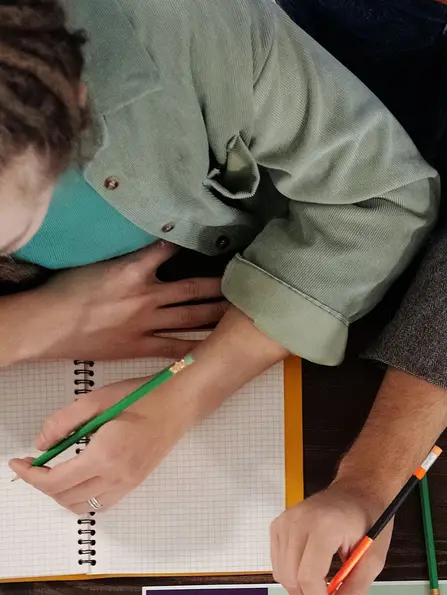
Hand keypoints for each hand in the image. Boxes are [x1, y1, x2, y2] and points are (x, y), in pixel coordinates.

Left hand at [9, 373, 197, 511]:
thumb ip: (63, 422)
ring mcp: (127, 484)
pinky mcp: (134, 484)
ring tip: (53, 473)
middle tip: (33, 466)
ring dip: (62, 495)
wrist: (178, 405)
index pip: (56, 481)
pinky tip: (76, 478)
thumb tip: (42, 443)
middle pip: (66, 498)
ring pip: (83, 507)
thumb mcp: (94, 400)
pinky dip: (82, 498)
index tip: (18, 463)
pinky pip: (101, 504)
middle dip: (42, 485)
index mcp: (104, 456)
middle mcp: (116, 477)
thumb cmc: (141, 397)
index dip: (31, 476)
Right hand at [30, 242, 225, 361]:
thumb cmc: (67, 290)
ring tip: (240, 312)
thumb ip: (128, 257)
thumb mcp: (99, 262)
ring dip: (217, 314)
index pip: (171, 250)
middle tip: (246, 284)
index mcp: (133, 268)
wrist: (49, 324)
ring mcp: (146, 323)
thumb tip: (153, 247)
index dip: (194, 247)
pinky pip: (176, 348)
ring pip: (191, 317)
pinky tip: (217, 347)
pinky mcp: (140, 346)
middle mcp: (146, 296)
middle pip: (193, 289)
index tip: (216, 244)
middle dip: (220, 286)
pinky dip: (197, 347)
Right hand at [271, 483, 393, 594]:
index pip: (309, 576)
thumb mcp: (373, 559)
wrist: (358, 489)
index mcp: (324, 526)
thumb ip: (354, 592)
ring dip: (299, 594)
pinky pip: (278, 563)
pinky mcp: (277, 525)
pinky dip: (292, 578)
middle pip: (292, 577)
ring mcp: (284, 522)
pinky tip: (311, 580)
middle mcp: (298, 521)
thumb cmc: (370, 520)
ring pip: (282, 574)